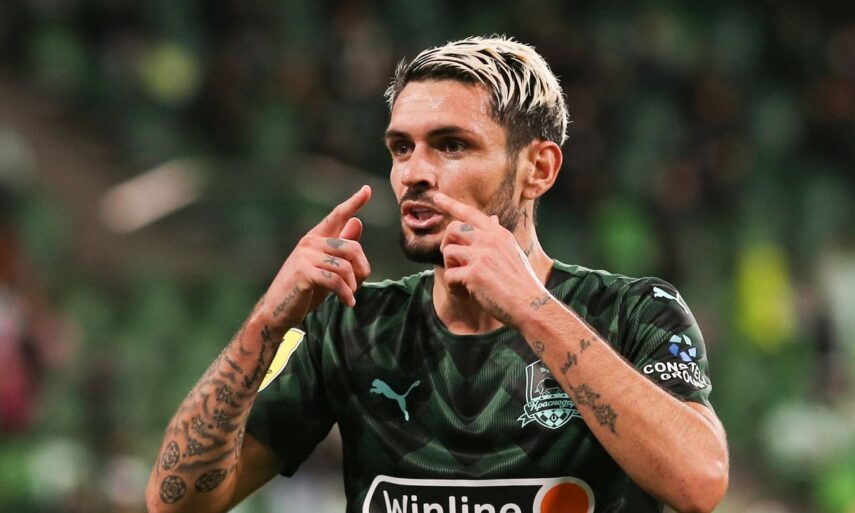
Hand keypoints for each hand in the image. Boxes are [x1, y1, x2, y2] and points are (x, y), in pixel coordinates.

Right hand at [258, 186, 371, 330]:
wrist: (277, 311)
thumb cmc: (303, 289)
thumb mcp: (325, 267)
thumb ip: (340, 247)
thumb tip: (357, 222)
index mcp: (315, 238)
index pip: (337, 215)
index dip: (354, 202)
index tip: (367, 190)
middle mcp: (310, 242)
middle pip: (353, 247)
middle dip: (362, 269)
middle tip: (358, 285)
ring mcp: (306, 256)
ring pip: (346, 266)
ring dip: (353, 285)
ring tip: (350, 296)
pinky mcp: (304, 273)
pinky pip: (337, 281)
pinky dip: (346, 294)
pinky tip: (348, 302)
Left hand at [434, 192, 548, 327]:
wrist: (530, 305)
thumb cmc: (521, 282)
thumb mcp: (512, 252)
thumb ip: (497, 236)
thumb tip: (492, 218)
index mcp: (498, 234)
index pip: (471, 213)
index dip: (451, 204)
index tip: (437, 196)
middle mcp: (489, 239)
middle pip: (453, 228)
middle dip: (446, 244)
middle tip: (453, 263)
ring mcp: (481, 255)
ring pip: (448, 251)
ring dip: (450, 268)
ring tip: (462, 283)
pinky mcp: (473, 273)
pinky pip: (449, 275)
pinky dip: (454, 288)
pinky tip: (465, 295)